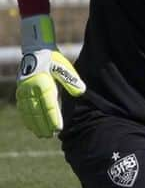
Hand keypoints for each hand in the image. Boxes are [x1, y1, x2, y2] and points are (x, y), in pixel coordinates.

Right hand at [16, 14, 85, 137]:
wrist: (35, 51)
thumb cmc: (53, 59)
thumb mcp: (64, 67)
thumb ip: (72, 80)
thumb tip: (81, 92)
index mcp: (42, 83)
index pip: (48, 105)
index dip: (53, 118)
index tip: (58, 128)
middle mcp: (30, 89)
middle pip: (37, 111)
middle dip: (44, 125)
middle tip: (51, 136)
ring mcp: (23, 92)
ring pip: (28, 113)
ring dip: (35, 125)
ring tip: (43, 135)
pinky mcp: (20, 93)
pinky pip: (23, 110)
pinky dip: (27, 119)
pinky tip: (32, 127)